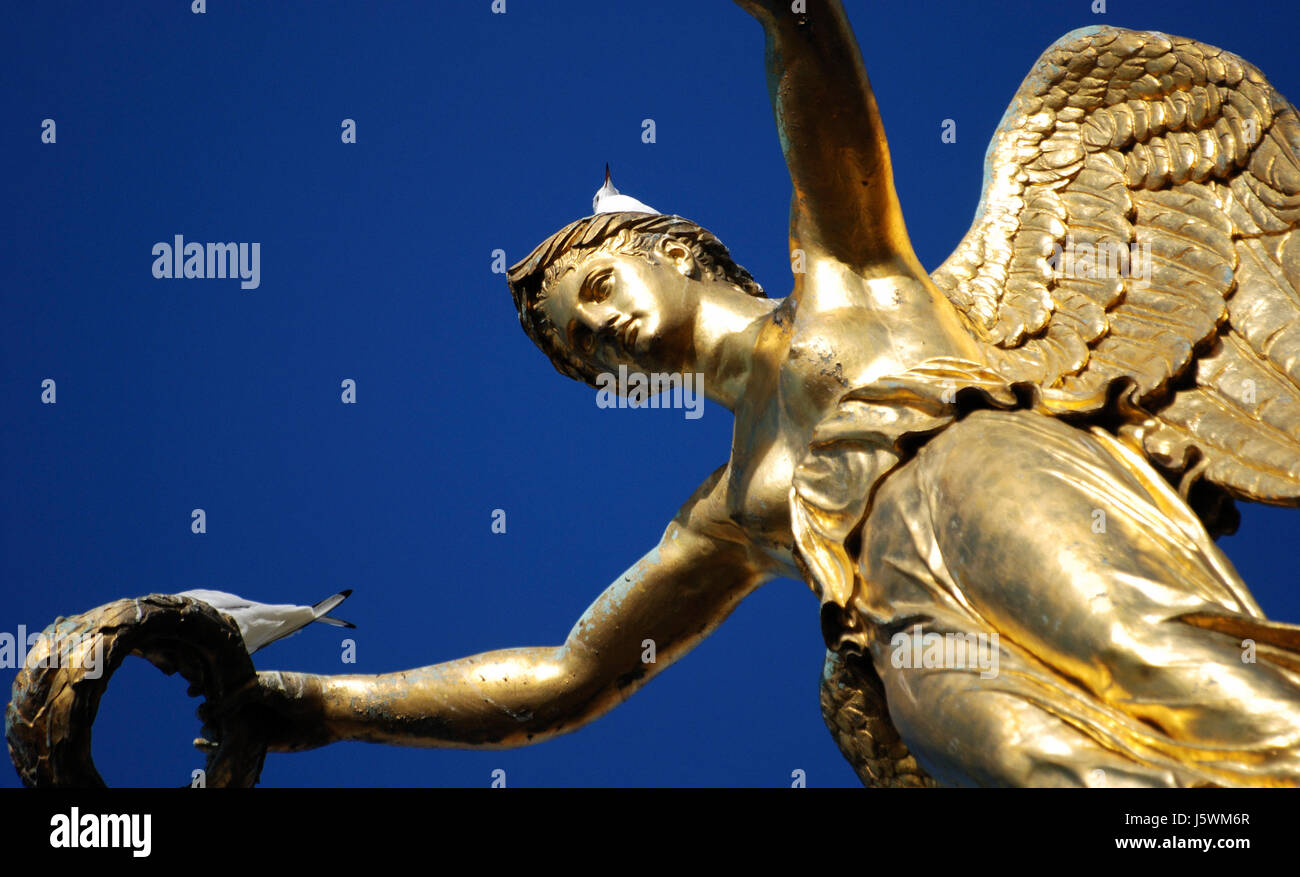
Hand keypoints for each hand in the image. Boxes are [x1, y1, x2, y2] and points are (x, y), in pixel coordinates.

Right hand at [196, 670, 330, 753]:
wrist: (328, 713)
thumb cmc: (302, 691)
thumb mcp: (270, 686)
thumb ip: (242, 694)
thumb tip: (215, 708)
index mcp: (254, 684)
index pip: (223, 685)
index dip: (206, 687)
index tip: (191, 690)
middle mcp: (252, 703)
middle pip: (221, 707)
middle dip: (207, 710)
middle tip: (204, 712)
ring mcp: (255, 723)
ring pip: (225, 727)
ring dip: (211, 729)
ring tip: (208, 728)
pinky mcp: (260, 742)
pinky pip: (235, 745)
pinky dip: (217, 747)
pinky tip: (202, 745)